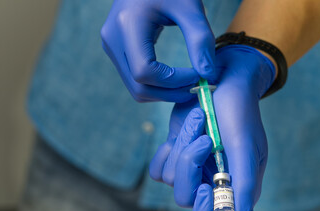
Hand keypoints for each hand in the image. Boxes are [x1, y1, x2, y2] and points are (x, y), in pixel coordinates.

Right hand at [101, 0, 215, 101]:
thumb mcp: (189, 6)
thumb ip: (200, 39)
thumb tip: (208, 75)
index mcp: (127, 25)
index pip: (145, 72)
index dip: (173, 81)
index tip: (198, 75)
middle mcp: (112, 39)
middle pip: (138, 86)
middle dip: (169, 93)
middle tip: (196, 87)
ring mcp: (111, 46)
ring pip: (135, 87)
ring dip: (163, 93)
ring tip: (188, 83)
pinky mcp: (116, 50)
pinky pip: (134, 79)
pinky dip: (156, 86)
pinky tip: (174, 78)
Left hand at [149, 45, 274, 210]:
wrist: (224, 82)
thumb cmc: (240, 113)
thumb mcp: (246, 146)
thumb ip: (245, 184)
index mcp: (235, 187)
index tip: (204, 189)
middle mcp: (211, 183)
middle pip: (186, 199)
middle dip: (191, 165)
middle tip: (207, 139)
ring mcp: (192, 170)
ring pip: (170, 178)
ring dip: (183, 145)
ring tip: (200, 121)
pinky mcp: (176, 155)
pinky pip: (157, 169)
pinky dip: (166, 149)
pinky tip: (181, 132)